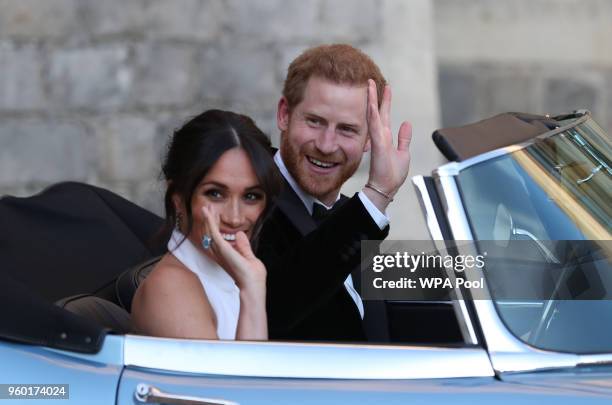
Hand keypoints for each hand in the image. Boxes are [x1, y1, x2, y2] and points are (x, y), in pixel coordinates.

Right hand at [201, 206, 265, 289]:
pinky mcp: (222, 249)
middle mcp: (219, 254)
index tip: (215, 214)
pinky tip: (208, 213)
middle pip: (210, 234)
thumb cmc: (252, 277)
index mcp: (225, 255)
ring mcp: (220, 251)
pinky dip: (210, 222)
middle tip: (207, 207)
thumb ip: (243, 246)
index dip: (214, 226)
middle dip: (208, 220)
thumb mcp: (249, 257)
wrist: (253, 286)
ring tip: (206, 208)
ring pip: (209, 232)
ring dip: (208, 219)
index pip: (217, 238)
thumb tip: (240, 234)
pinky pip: (213, 232)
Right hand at [364, 79, 412, 210]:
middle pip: (378, 111)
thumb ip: (404, 138)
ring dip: (372, 100)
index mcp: (386, 137)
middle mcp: (380, 136)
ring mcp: (378, 139)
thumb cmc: (392, 174)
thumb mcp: (403, 153)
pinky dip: (373, 114)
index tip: (385, 88)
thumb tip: (407, 123)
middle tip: (372, 80)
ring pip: (374, 115)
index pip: (384, 115)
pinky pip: (375, 126)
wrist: (385, 188)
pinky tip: (371, 104)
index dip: (385, 101)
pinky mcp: (378, 144)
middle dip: (376, 95)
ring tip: (370, 85)